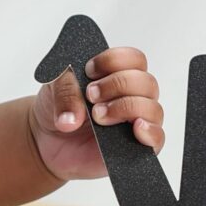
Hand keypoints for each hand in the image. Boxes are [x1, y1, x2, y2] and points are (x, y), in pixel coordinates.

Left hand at [29, 46, 164, 182]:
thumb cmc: (60, 109)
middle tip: (91, 95)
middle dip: (118, 85)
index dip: (114, 61)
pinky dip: (150, 132)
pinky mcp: (137, 147)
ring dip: (126, 108)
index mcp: (117, 75)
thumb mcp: (53, 90)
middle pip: (146, 82)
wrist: (49, 142)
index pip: (134, 59)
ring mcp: (136, 121)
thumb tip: (72, 118)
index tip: (90, 71)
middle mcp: (132, 96)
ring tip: (97, 116)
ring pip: (153, 108)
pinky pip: (157, 138)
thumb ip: (64, 93)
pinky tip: (135, 128)